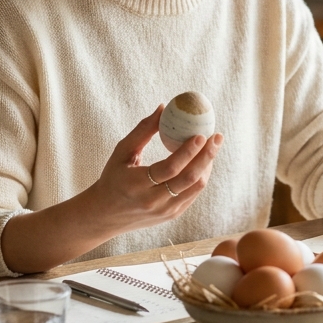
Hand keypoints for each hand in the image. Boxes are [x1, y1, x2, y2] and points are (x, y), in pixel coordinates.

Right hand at [1, 104, 220, 273]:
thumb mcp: (121, 152)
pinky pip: (193, 194)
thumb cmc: (113, 177)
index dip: (188, 152)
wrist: (106, 214)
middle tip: (217, 137)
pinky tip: (204, 160)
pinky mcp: (172, 215)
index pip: (169, 169)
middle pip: (188, 179)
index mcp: (136, 185)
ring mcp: (165, 211)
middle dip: (207, 156)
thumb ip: (142, 130)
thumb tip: (163, 107)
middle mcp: (153, 201)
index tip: (201, 134)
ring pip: (195, 187)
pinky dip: (201, 175)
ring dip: (207, 165)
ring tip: (212, 146)